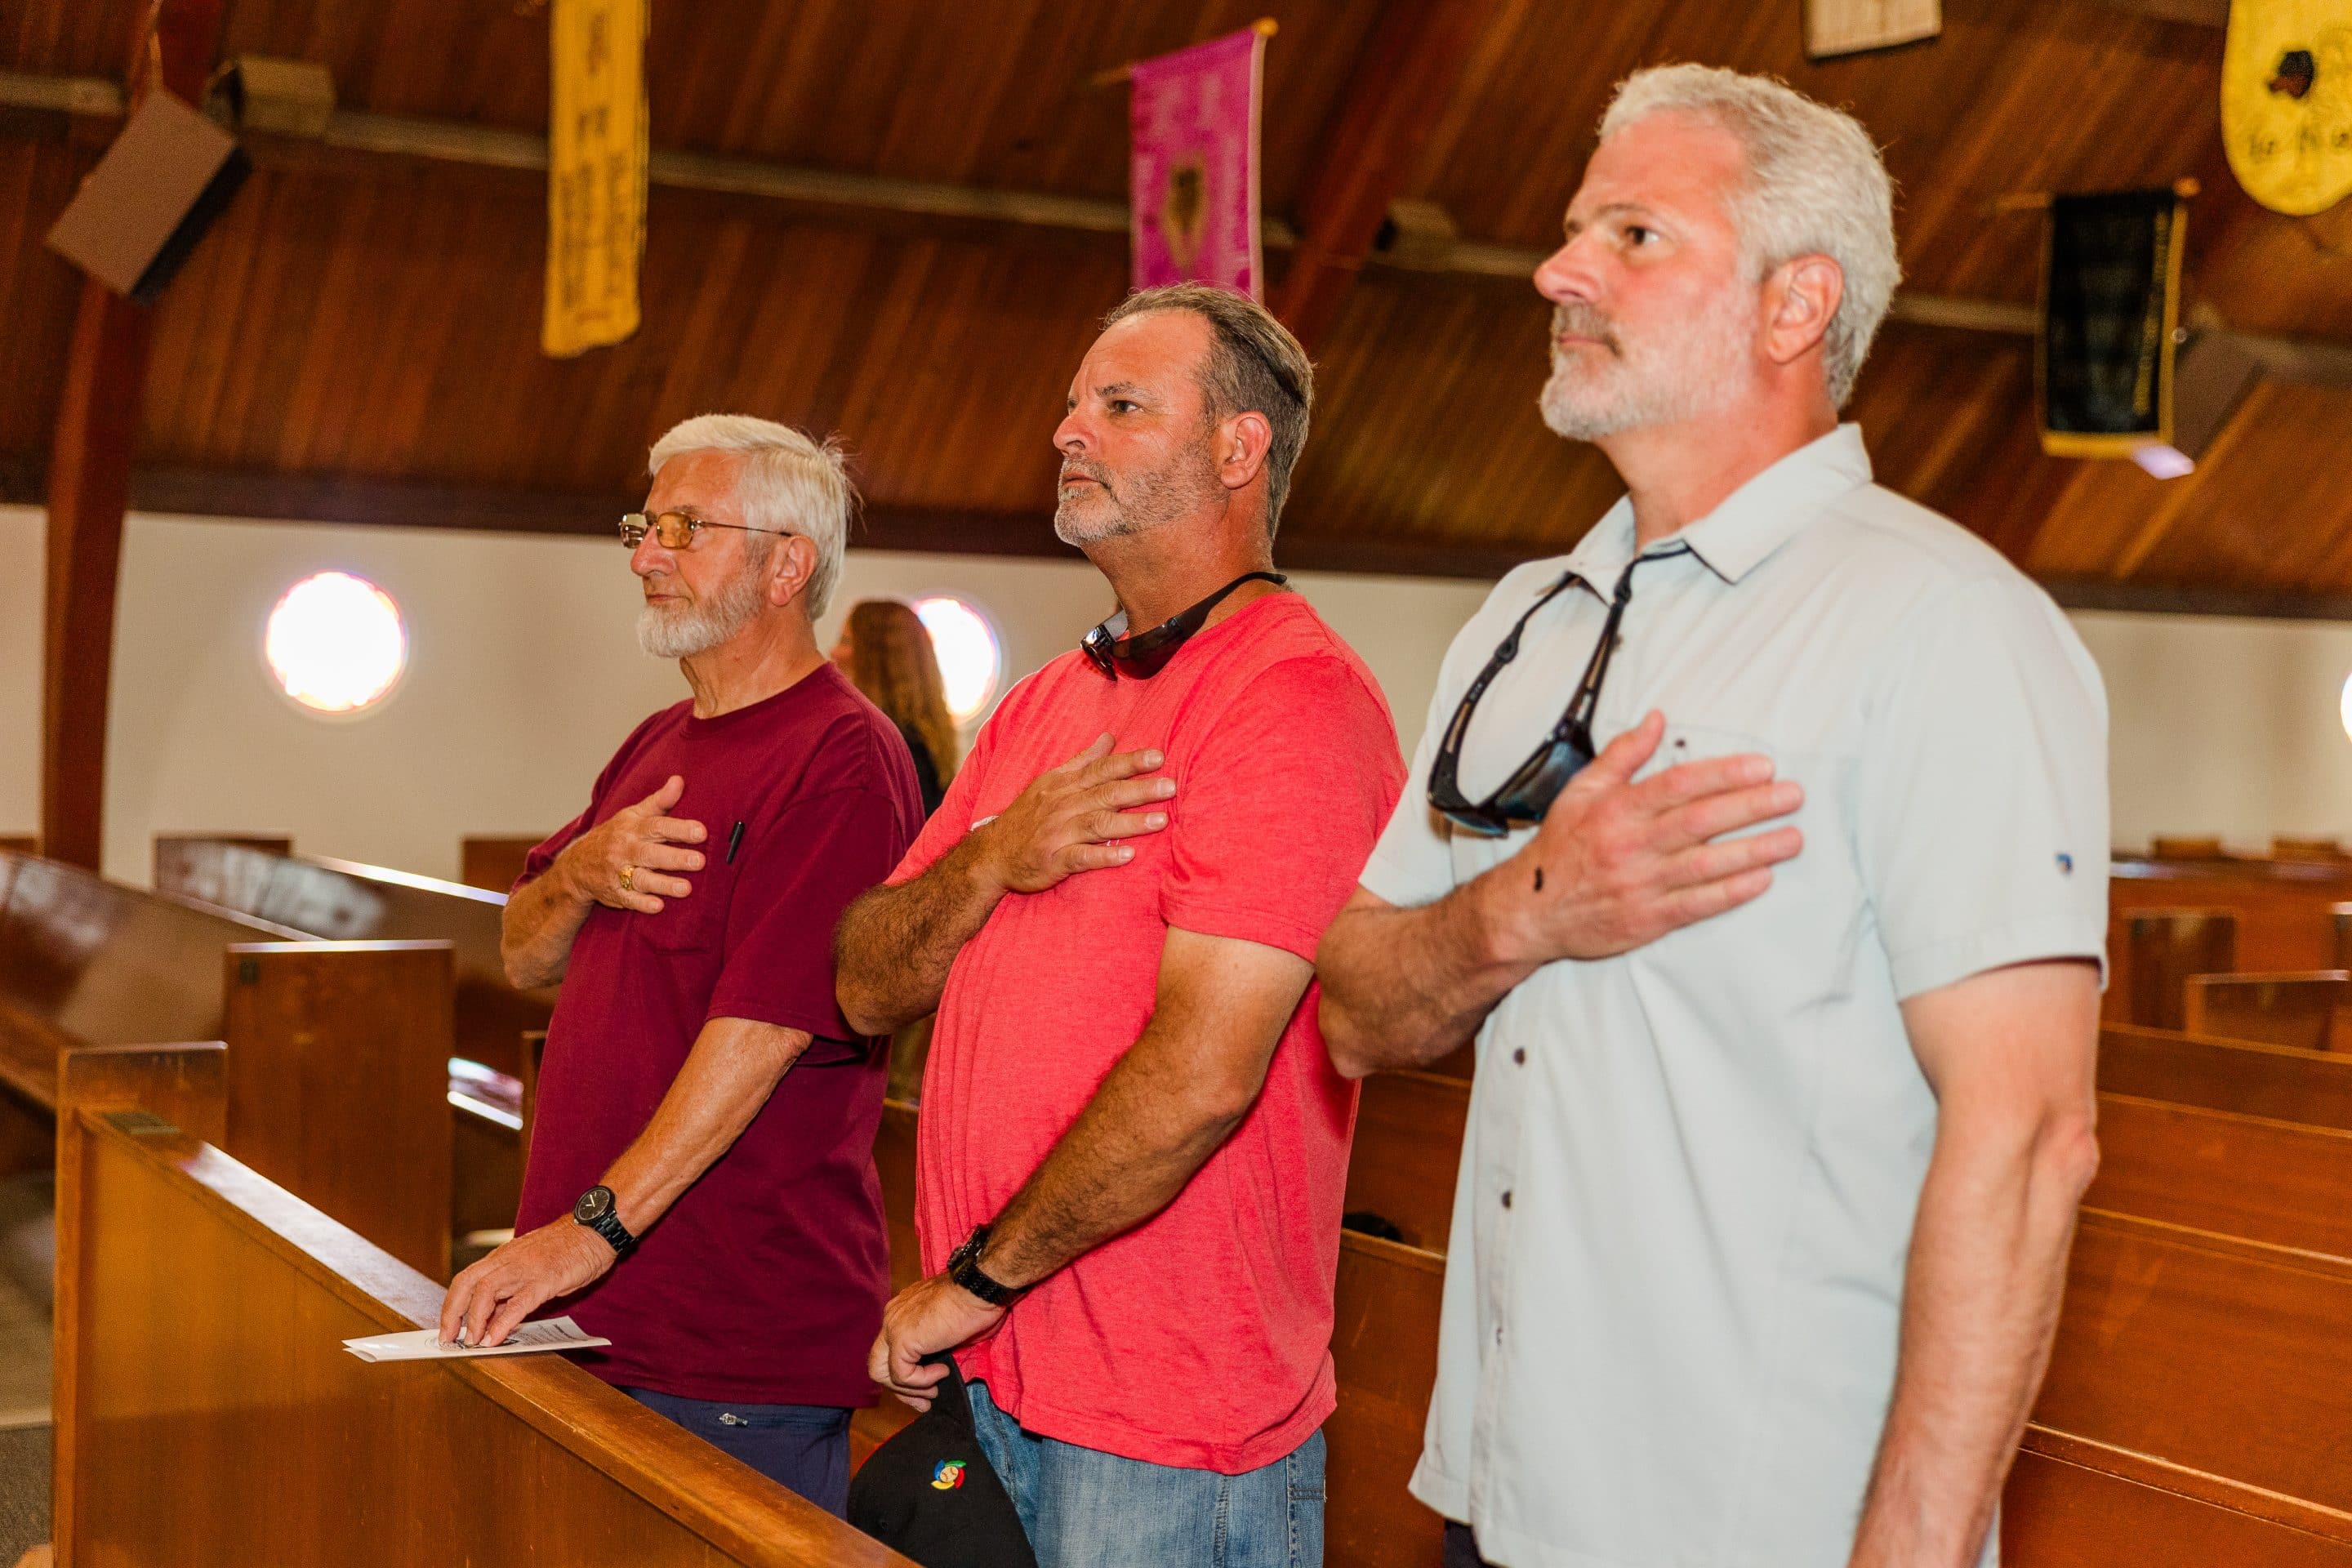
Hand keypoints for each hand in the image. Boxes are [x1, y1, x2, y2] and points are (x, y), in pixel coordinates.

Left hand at [437, 1217, 616, 1348]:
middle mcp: (508, 1260)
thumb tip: (496, 1320)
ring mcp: (525, 1269)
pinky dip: (502, 1323)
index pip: (467, 1279)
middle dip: (452, 1312)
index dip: (452, 1304)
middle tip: (448, 1338)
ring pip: (485, 1291)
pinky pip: (517, 1303)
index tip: (447, 1327)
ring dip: (474, 1319)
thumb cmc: (568, 1247)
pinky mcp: (545, 1280)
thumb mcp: (533, 1268)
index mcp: (503, 1257)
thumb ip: (513, 1292)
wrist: (596, 1228)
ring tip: (472, 1341)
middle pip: (466, 1283)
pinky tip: (495, 1339)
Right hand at [559, 774, 706, 914]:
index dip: (679, 828)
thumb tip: (679, 780)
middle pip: (651, 854)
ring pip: (641, 878)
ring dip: (663, 884)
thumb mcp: (632, 815)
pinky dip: (642, 904)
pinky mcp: (616, 894)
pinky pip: (629, 900)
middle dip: (675, 858)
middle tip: (700, 861)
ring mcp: (619, 873)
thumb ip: (659, 801)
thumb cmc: (614, 836)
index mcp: (632, 828)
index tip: (701, 831)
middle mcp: (625, 850)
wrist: (576, 865)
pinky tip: (658, 906)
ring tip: (686, 888)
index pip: (657, 826)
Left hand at [867, 1273, 1005, 1410]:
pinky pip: (902, 1375)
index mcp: (903, 1312)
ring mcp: (893, 1327)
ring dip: (909, 1390)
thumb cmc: (976, 1303)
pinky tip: (942, 1371)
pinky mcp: (901, 1339)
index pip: (890, 1352)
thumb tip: (938, 1371)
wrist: (980, 1287)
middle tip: (926, 1401)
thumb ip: (937, 1349)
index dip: (907, 1376)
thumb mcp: (952, 1331)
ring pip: (881, 1372)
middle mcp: (892, 1317)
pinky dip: (922, 1381)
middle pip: (878, 1364)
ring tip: (935, 1389)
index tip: (929, 1391)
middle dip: (901, 1390)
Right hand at [970, 734, 1172, 895]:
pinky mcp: (1054, 861)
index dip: (1130, 763)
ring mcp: (1058, 833)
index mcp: (1064, 785)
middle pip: (1105, 794)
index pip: (1101, 769)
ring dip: (1131, 822)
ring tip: (1161, 821)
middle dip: (1140, 790)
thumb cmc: (1027, 817)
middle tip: (1171, 787)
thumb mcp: (1050, 782)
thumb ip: (1082, 761)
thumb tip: (1108, 737)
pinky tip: (1128, 855)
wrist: (992, 855)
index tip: (1158, 757)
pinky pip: (1081, 858)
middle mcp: (1063, 805)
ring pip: (1098, 824)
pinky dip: (1104, 856)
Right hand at [1487, 710, 1803, 964]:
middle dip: (1752, 807)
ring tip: (1792, 838)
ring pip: (1706, 864)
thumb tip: (1657, 719)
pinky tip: (1761, 879)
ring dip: (1754, 850)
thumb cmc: (1561, 846)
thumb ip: (1623, 754)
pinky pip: (1697, 905)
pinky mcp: (1647, 919)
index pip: (1679, 785)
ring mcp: (1641, 884)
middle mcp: (1631, 845)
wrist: (1531, 909)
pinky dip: (1731, 892)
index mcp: (1617, 809)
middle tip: (1791, 796)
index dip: (1724, 774)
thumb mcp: (1582, 790)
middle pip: (1701, 821)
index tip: (1762, 767)